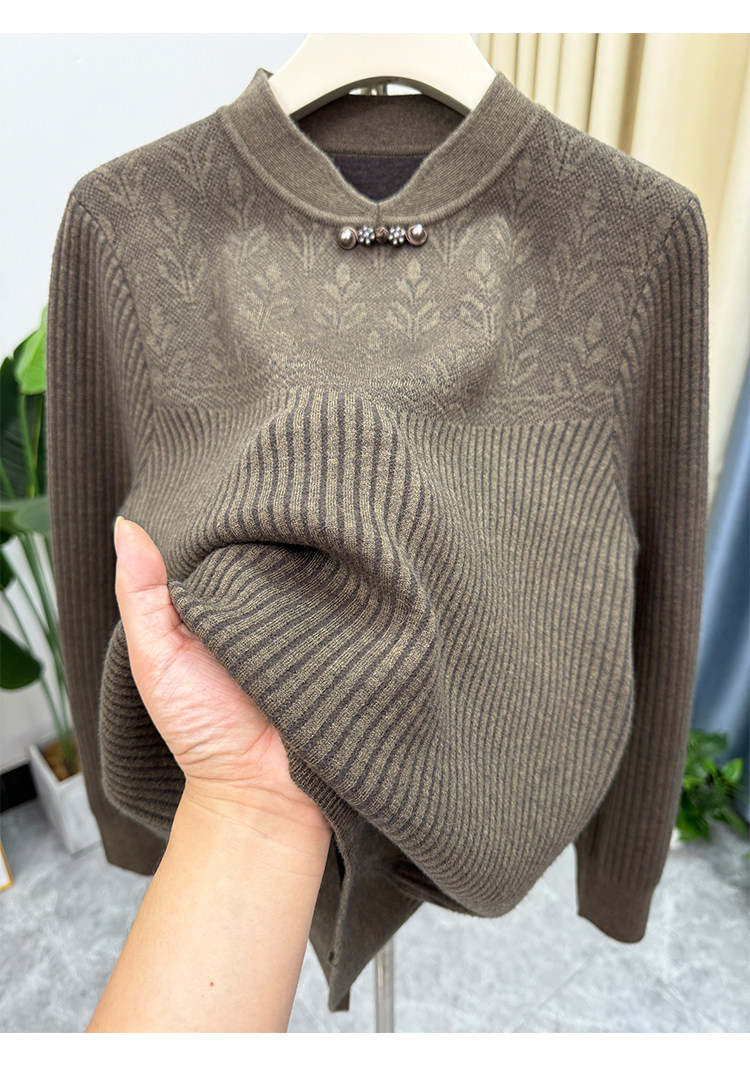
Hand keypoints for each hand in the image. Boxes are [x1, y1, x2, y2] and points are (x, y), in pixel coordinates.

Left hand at [113, 516, 328, 831]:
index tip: (243, 489)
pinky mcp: (348, 637)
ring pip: (319, 569)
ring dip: (322, 557)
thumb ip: (141, 597)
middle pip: (282, 547)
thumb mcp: (157, 658)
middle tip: (293, 501)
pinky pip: (351, 603)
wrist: (260, 788)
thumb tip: (124, 526)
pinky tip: (350, 573)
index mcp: (224, 599)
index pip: (233, 540)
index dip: (236, 515)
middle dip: (284, 529)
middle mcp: (271, 602)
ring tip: (328, 527)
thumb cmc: (201, 728)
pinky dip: (348, 591)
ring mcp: (314, 618)